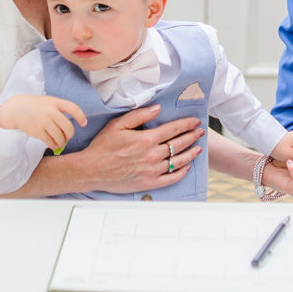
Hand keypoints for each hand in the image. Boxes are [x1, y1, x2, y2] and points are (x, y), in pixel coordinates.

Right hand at [0, 95, 86, 150]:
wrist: (15, 109)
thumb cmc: (35, 106)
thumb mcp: (48, 101)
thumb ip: (59, 109)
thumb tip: (71, 125)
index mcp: (54, 102)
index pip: (73, 108)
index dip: (81, 117)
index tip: (84, 123)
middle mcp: (50, 111)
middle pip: (68, 126)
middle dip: (70, 134)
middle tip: (68, 137)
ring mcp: (43, 121)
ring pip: (59, 136)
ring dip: (62, 142)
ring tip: (61, 142)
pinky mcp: (36, 131)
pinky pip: (50, 141)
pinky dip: (54, 145)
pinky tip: (53, 145)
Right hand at [65, 105, 205, 194]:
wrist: (92, 170)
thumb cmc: (103, 146)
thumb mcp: (118, 125)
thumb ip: (139, 116)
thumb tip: (157, 108)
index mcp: (146, 139)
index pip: (173, 129)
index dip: (186, 124)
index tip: (195, 121)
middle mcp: (152, 155)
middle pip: (179, 144)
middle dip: (192, 136)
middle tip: (200, 132)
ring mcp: (152, 170)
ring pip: (178, 161)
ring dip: (191, 153)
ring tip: (198, 148)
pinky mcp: (149, 183)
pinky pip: (171, 178)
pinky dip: (181, 172)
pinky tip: (186, 166)